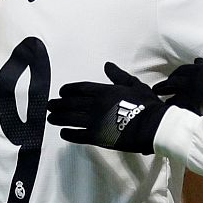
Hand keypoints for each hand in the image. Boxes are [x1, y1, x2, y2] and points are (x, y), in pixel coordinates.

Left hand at [47, 63, 167, 154]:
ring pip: (70, 118)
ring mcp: (95, 121)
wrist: (153, 126)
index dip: (69, 90)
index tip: (61, 92)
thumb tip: (107, 65)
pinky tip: (63, 133)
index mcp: (105, 91)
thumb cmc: (147, 105)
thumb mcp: (134, 85)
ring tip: (51, 118)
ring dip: (59, 117)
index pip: (80, 88)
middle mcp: (96, 105)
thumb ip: (118, 76)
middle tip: (50, 105)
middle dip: (58, 104)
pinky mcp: (97, 137)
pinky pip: (78, 135)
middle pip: (71, 103)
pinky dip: (69, 134)